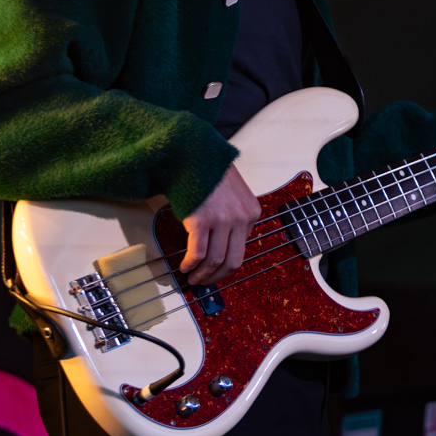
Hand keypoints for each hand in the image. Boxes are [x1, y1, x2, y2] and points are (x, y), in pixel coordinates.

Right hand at [179, 164, 262, 284]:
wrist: (194, 154)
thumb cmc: (210, 174)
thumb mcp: (234, 195)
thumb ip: (234, 218)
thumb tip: (221, 246)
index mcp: (251, 213)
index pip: (242, 249)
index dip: (226, 265)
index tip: (215, 271)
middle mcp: (240, 218)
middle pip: (232, 261)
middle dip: (217, 277)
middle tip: (204, 282)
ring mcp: (222, 220)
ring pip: (215, 261)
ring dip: (202, 275)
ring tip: (192, 278)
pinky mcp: (202, 220)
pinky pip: (197, 253)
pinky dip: (190, 264)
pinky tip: (184, 267)